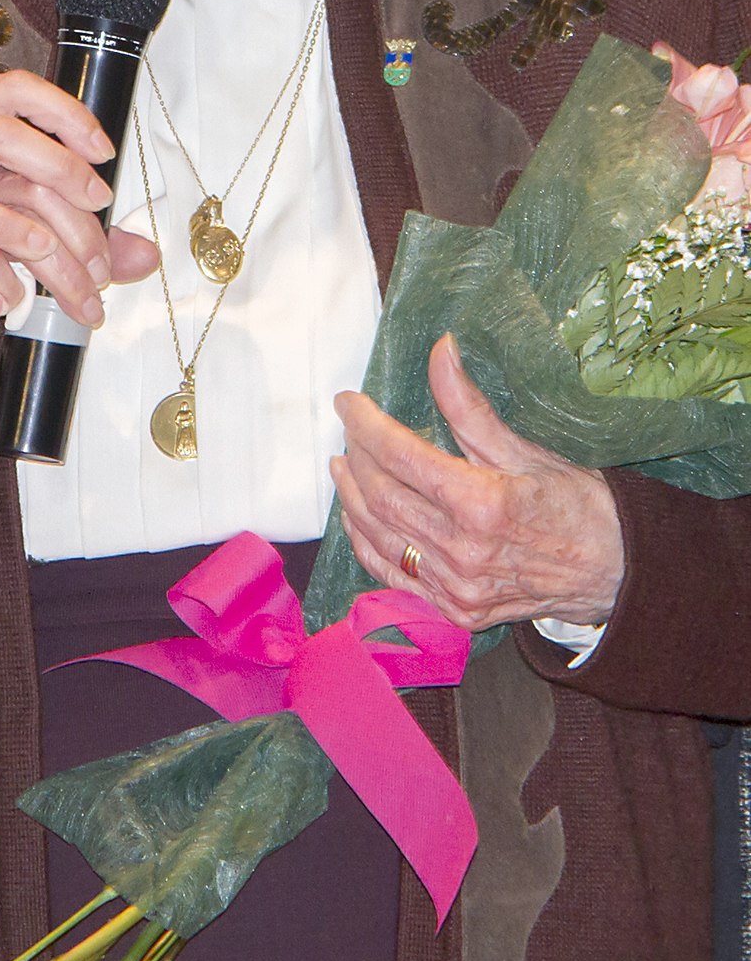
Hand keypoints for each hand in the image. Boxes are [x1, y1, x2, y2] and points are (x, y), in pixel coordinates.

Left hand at [330, 334, 624, 629]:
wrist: (616, 574)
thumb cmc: (579, 506)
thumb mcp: (526, 449)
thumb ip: (469, 406)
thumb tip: (440, 350)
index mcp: (482, 505)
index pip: (401, 457)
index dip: (366, 425)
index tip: (349, 402)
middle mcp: (463, 552)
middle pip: (383, 496)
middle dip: (357, 456)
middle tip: (350, 429)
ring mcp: (456, 588)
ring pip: (380, 536)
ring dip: (353, 497)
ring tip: (343, 465)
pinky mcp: (455, 610)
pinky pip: (393, 575)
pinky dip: (367, 543)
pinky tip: (358, 517)